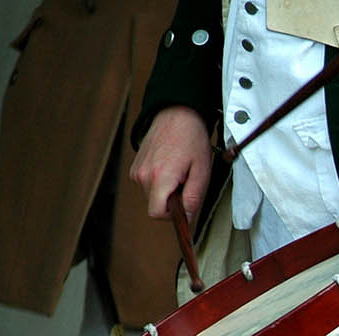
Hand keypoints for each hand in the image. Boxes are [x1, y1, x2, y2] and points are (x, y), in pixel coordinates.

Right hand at [129, 106, 212, 220]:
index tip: (184, 206)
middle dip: (171, 202)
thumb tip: (188, 218)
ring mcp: (136, 171)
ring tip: (178, 172)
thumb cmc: (191, 140)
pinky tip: (170, 168)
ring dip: (166, 192)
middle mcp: (142, 175)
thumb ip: (194, 198)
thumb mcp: (202, 172)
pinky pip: (147, 186)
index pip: (157, 214)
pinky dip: (159, 183)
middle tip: (185, 182)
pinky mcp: (135, 167)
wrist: (177, 114)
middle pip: (155, 206)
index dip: (173, 216)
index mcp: (159, 177)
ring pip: (151, 197)